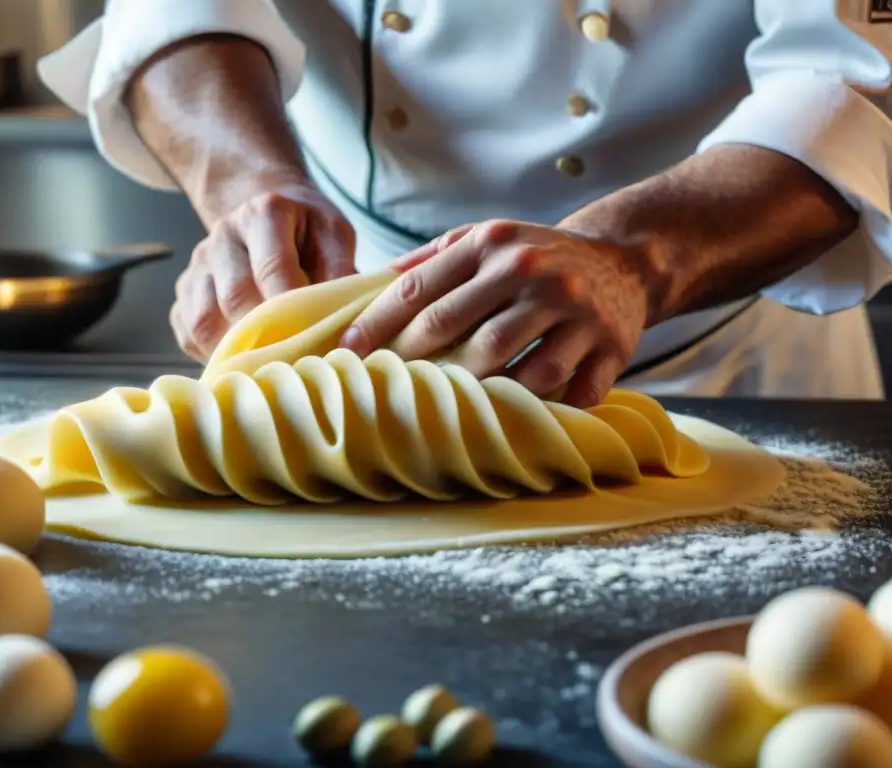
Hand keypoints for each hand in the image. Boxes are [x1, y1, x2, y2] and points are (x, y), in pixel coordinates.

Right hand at [171, 184, 355, 361]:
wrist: (266, 214)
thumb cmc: (307, 231)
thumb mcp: (334, 234)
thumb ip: (341, 269)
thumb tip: (344, 319)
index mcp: (263, 213)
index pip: (273, 266)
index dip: (291, 308)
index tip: (313, 337)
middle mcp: (223, 236)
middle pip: (235, 296)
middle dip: (265, 335)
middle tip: (293, 361)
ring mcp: (198, 265)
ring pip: (202, 319)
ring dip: (234, 351)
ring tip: (267, 369)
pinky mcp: (184, 292)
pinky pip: (187, 332)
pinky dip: (212, 354)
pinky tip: (241, 361)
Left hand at [338, 220, 654, 406]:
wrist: (624, 260)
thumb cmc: (536, 255)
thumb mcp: (485, 239)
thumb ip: (431, 259)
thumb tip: (369, 283)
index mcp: (490, 244)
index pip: (419, 290)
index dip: (376, 325)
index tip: (345, 353)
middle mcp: (530, 271)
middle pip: (458, 329)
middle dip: (415, 362)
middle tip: (386, 387)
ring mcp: (573, 311)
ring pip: (514, 367)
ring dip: (478, 393)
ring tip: (449, 408)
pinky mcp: (610, 346)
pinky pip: (570, 391)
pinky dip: (543, 409)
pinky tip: (516, 418)